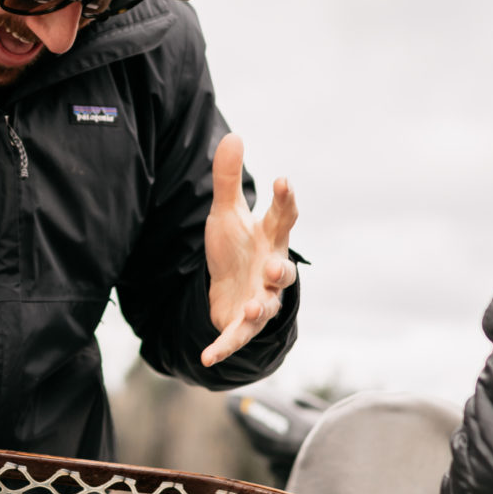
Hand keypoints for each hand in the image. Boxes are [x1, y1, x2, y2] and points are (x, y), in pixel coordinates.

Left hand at [201, 132, 297, 366]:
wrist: (230, 290)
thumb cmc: (236, 247)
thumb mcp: (226, 212)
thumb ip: (228, 179)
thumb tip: (234, 135)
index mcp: (271, 239)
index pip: (284, 218)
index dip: (286, 201)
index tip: (283, 181)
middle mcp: (272, 270)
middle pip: (285, 270)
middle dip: (283, 270)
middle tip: (277, 267)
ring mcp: (261, 299)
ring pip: (268, 306)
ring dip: (262, 307)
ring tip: (254, 306)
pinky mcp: (243, 323)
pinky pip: (236, 337)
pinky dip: (223, 348)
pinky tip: (206, 357)